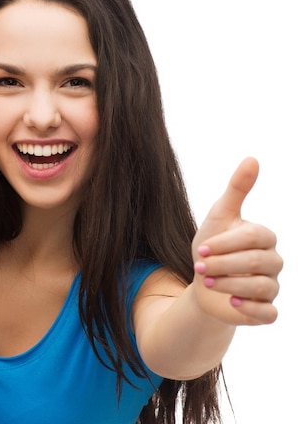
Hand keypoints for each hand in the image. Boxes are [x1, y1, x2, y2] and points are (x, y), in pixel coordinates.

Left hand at [192, 157, 281, 325]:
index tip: (200, 248)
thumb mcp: (219, 216)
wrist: (201, 282)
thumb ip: (237, 189)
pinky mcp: (266, 310)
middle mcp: (273, 261)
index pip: (254, 237)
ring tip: (207, 281)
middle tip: (198, 266)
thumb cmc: (211, 247)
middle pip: (258, 261)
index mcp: (264, 237)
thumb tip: (253, 158)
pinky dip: (252, 309)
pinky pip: (269, 314)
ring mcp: (272, 286)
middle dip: (223, 264)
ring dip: (230, 284)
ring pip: (262, 287)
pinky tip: (233, 303)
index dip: (226, 243)